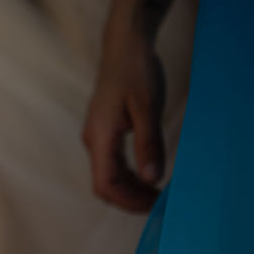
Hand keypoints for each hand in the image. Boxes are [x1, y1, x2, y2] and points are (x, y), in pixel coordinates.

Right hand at [82, 27, 165, 212]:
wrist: (124, 46)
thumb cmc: (136, 71)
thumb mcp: (148, 108)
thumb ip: (149, 145)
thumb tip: (152, 179)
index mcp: (100, 137)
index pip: (106, 183)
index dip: (128, 201)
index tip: (155, 207)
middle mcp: (93, 140)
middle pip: (105, 184)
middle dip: (130, 199)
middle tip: (160, 205)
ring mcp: (96, 136)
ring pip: (108, 175)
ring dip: (131, 189)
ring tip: (158, 193)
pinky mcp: (103, 131)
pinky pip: (112, 163)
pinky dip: (129, 175)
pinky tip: (149, 174)